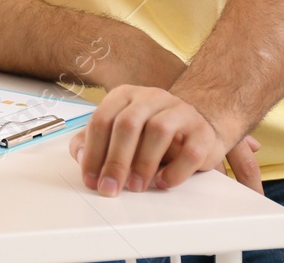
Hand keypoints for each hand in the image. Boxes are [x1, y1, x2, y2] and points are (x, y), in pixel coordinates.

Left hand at [69, 84, 259, 194]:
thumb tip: (81, 157)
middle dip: (115, 161)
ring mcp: (180, 111)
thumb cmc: (150, 132)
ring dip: (143, 164)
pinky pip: (189, 151)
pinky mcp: (202, 132)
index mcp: (125, 95)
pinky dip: (174, 171)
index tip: (91, 179)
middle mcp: (151, 97)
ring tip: (135, 187)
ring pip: (158, 131)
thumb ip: (93, 141)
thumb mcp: (118, 132)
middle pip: (127, 124)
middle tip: (110, 187)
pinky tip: (163, 183)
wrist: (196, 125)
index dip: (93, 151)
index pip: (102, 119)